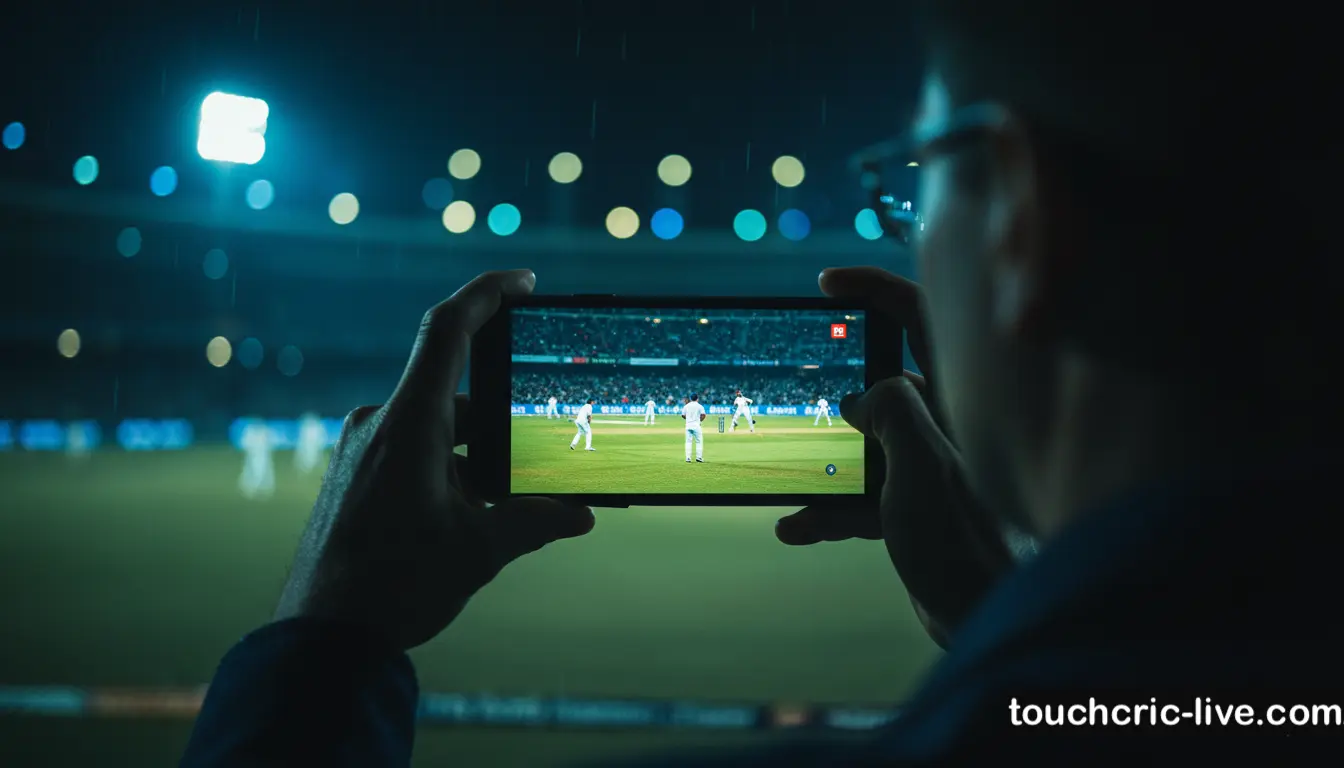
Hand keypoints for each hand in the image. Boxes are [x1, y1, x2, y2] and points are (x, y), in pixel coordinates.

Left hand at [274, 270, 595, 650]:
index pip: (449, 330)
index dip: (487, 294)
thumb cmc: (394, 588)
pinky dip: (446, 472)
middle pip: (456, 396)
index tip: (524, 282)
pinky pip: (410, 453)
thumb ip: (533, 523)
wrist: (320, 638)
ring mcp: (361, 450)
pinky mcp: (352, 476)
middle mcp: (380, 425)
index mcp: (409, 424)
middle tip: (537, 459)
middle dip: (501, 426)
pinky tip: (464, 520)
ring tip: (499, 512)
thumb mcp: (478, 551)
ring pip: (435, 431)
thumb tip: (579, 515)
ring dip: (474, 460)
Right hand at [775, 267, 1015, 645]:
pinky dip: (829, 509)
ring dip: (824, 460)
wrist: (985, 620)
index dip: (878, 287)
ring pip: (867, 443)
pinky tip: (796, 526)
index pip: (925, 315)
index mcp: (965, 398)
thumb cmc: (966, 541)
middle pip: (889, 377)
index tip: (827, 283)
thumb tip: (862, 399)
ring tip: (789, 470)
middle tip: (804, 385)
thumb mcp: (920, 461)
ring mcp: (933, 467)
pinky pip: (862, 496)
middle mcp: (951, 424)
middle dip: (839, 385)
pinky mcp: (916, 509)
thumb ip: (891, 409)